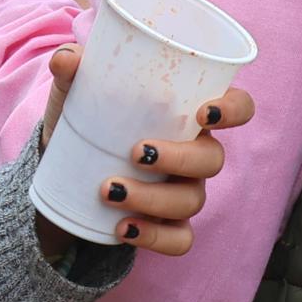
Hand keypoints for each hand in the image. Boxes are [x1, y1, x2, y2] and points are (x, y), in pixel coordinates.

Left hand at [31, 45, 252, 257]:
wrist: (63, 170)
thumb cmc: (86, 119)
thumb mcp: (77, 92)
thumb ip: (72, 70)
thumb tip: (66, 61)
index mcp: (190, 113)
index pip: (239, 107)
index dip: (234, 110)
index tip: (203, 113)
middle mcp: (196, 153)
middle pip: (214, 159)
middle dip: (179, 158)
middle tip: (136, 152)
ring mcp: (185, 191)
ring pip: (191, 200)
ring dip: (153, 199)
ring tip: (108, 191)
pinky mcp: (167, 226)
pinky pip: (179, 239)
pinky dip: (154, 237)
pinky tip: (123, 228)